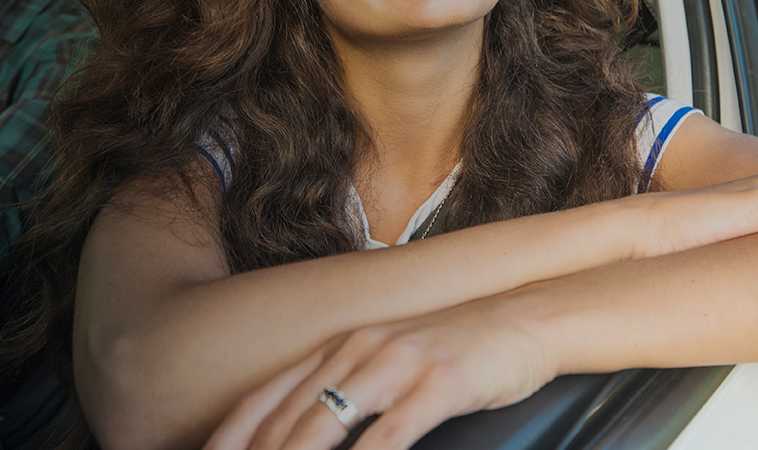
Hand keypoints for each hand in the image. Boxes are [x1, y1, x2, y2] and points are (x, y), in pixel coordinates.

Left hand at [205, 297, 551, 449]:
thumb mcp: (390, 362)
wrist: (528, 319)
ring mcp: (397, 364)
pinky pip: (389, 435)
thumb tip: (311, 431)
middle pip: (287, 419)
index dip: (229, 438)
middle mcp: (358, 349)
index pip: (264, 398)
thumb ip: (348, 390)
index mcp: (340, 346)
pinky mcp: (438, 384)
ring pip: (324, 424)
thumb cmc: (458, 351)